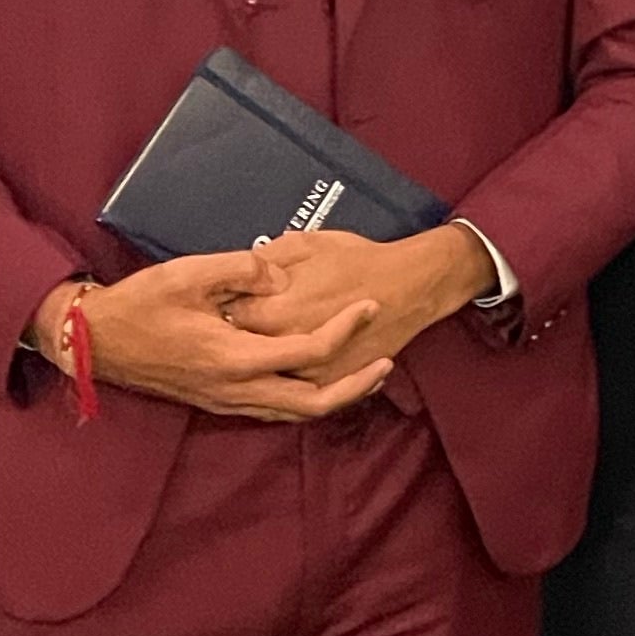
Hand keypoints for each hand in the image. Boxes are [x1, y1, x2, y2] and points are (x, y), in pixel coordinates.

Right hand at [36, 250, 393, 423]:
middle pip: (313, 403)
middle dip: (356, 386)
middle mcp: (236, 388)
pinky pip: (274, 409)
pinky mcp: (218, 401)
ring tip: (365, 373)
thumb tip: (281, 272)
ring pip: (294, 412)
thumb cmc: (141, 305)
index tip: (370, 305)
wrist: (95, 342)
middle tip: (386, 360)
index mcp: (234, 357)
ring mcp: (227, 400)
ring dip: (334, 396)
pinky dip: (305, 398)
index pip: (310, 351)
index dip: (347, 328)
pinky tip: (317, 379)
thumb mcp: (188, 274)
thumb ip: (242, 270)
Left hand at [224, 224, 490, 388]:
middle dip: (235, 337)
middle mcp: (286, 349)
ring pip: (269, 376)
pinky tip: (282, 368)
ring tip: (256, 346)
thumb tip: (235, 276)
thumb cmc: (358, 258)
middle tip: (236, 323)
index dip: (223, 306)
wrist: (412, 284)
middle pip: (242, 350)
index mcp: (272, 313)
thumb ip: (262, 260)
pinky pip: (300, 393)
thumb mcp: (304, 243)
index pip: (227, 317)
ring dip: (260, 363)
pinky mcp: (331, 382)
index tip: (221, 299)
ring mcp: (309, 372)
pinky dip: (288, 382)